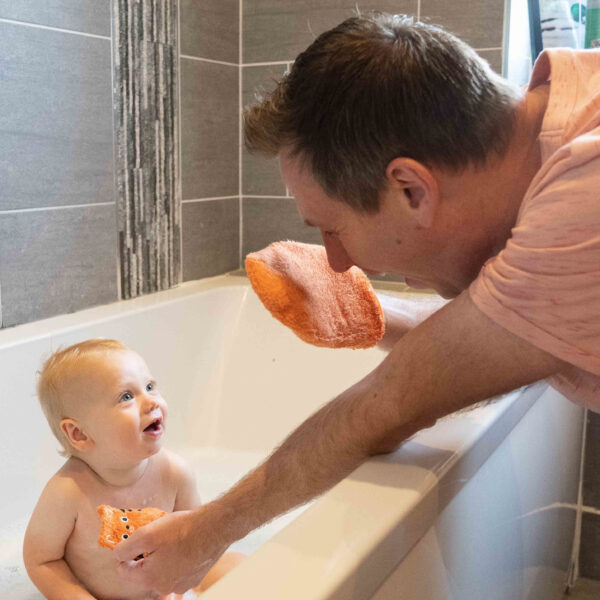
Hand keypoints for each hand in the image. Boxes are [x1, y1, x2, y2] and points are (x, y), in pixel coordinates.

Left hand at [113, 507, 228, 593]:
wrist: (216, 527)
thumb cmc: (182, 529)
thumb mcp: (148, 533)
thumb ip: (126, 547)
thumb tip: (117, 555)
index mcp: (150, 578)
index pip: (123, 570)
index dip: (126, 553)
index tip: (136, 539)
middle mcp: (164, 587)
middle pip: (144, 572)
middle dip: (146, 555)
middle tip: (157, 537)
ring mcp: (182, 585)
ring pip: (161, 572)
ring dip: (162, 558)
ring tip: (172, 539)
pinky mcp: (195, 578)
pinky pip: (178, 571)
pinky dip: (177, 560)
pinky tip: (185, 545)